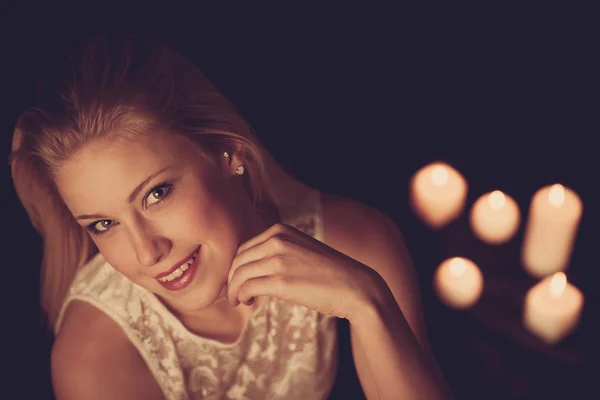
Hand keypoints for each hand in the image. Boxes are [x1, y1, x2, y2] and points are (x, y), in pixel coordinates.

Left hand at [226, 223, 383, 321]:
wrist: (355, 286)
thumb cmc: (329, 273)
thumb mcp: (301, 250)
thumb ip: (279, 251)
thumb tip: (253, 268)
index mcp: (281, 230)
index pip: (245, 247)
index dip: (237, 266)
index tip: (239, 280)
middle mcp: (277, 240)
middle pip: (238, 259)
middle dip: (232, 278)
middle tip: (235, 293)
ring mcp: (278, 259)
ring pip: (238, 274)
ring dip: (233, 290)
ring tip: (239, 301)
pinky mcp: (280, 281)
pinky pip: (247, 287)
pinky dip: (240, 296)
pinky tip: (246, 302)